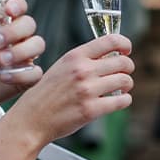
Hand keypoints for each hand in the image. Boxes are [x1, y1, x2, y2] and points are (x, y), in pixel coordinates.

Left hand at [0, 0, 43, 127]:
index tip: (9, 10)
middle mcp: (15, 37)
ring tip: (1, 60)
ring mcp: (22, 57)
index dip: (18, 5)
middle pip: (29, 24)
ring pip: (38, 45)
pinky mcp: (25, 77)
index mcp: (1, 22)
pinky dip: (21, 75)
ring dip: (21, 51)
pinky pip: (35, 73)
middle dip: (14, 31)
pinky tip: (3, 77)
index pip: (18, 6)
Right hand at [1, 34, 133, 147]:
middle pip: (123, 62)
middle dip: (128, 68)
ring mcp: (87, 90)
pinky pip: (122, 101)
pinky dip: (124, 100)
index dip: (124, 44)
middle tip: (124, 74)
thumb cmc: (46, 94)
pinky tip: (117, 101)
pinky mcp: (91, 110)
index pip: (110, 41)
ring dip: (127, 85)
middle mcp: (82, 70)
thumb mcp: (61, 67)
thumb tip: (110, 57)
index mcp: (74, 56)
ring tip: (120, 89)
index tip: (126, 50)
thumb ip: (83, 61)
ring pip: (125, 80)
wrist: (32, 119)